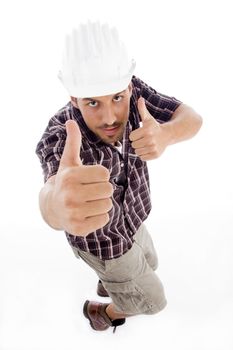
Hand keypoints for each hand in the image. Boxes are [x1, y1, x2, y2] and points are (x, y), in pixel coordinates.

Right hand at [52, 120, 112, 235]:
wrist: (53, 208)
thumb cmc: (67, 181)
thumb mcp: (69, 162)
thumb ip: (73, 142)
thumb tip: (70, 121)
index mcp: (69, 177)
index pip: (105, 173)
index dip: (100, 175)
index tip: (89, 179)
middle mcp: (69, 195)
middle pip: (108, 189)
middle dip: (103, 190)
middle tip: (91, 192)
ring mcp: (73, 213)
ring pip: (108, 205)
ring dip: (102, 203)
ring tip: (88, 202)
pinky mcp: (79, 228)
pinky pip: (104, 219)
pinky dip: (100, 216)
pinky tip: (87, 213)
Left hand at [129, 97, 168, 160]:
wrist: (167, 135)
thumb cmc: (154, 126)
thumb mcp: (148, 118)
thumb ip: (142, 109)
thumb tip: (140, 99)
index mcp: (146, 130)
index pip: (131, 137)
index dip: (134, 135)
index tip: (140, 133)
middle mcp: (150, 140)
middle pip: (133, 145)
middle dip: (137, 142)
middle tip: (143, 139)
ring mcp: (153, 148)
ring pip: (137, 152)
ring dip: (140, 148)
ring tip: (146, 144)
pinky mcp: (155, 155)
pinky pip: (142, 157)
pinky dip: (144, 154)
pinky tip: (148, 148)